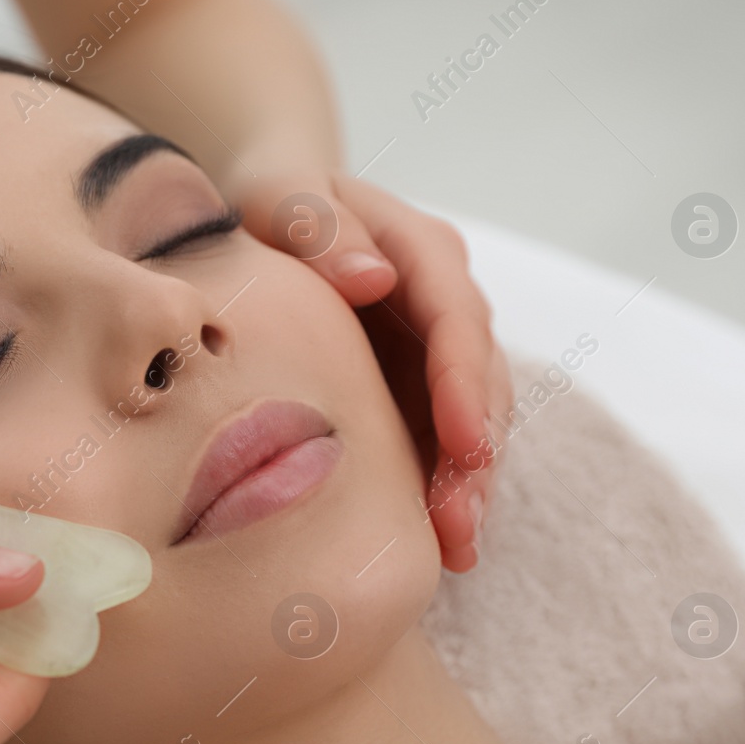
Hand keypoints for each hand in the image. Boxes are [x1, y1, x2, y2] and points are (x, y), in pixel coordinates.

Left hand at [234, 173, 511, 572]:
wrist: (266, 215)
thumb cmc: (271, 200)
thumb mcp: (282, 194)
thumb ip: (319, 224)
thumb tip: (374, 278)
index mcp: (423, 252)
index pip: (458, 319)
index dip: (463, 383)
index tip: (463, 441)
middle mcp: (444, 305)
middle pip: (479, 383)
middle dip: (476, 456)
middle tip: (458, 522)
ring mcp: (434, 353)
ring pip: (470, 424)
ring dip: (469, 487)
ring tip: (457, 549)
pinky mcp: (415, 392)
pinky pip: (439, 446)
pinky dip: (441, 492)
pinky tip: (441, 547)